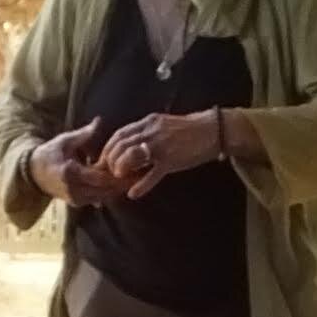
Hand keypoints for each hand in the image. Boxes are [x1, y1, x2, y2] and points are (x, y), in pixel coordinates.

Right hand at [29, 123, 126, 206]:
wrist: (33, 173)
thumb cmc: (49, 153)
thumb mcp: (65, 140)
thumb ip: (84, 134)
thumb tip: (98, 120)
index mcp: (70, 173)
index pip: (99, 177)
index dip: (117, 174)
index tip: (132, 167)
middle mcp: (73, 189)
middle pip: (104, 190)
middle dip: (121, 183)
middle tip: (139, 175)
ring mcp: (74, 198)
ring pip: (103, 197)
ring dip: (117, 189)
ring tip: (133, 180)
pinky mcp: (76, 203)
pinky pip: (97, 199)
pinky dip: (108, 192)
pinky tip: (120, 185)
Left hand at [101, 108, 229, 197]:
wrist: (212, 131)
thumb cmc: (188, 130)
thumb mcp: (163, 125)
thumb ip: (145, 132)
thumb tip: (128, 145)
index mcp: (148, 122)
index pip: (119, 134)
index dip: (108, 149)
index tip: (104, 160)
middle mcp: (151, 131)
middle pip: (120, 146)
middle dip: (110, 161)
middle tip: (109, 173)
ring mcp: (161, 146)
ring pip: (130, 157)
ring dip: (120, 169)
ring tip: (119, 179)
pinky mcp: (171, 160)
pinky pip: (152, 175)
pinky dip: (140, 185)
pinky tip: (133, 194)